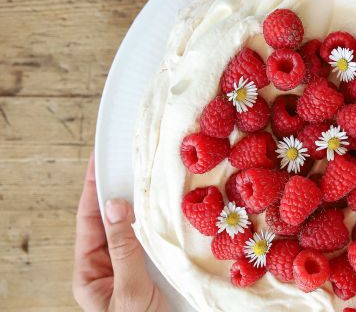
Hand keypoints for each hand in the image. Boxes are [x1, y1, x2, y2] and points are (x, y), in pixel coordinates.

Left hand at [72, 154, 166, 310]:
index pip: (89, 222)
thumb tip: (117, 207)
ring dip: (143, 205)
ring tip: (150, 179)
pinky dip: (161, 222)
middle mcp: (111, 267)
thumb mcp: (130, 291)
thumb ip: (124, 249)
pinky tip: (170, 208)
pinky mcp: (158, 269)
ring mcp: (135, 267)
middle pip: (112, 220)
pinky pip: (156, 240)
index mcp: (92, 273)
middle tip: (129, 161)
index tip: (98, 163)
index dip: (93, 191)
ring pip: (136, 228)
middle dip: (119, 191)